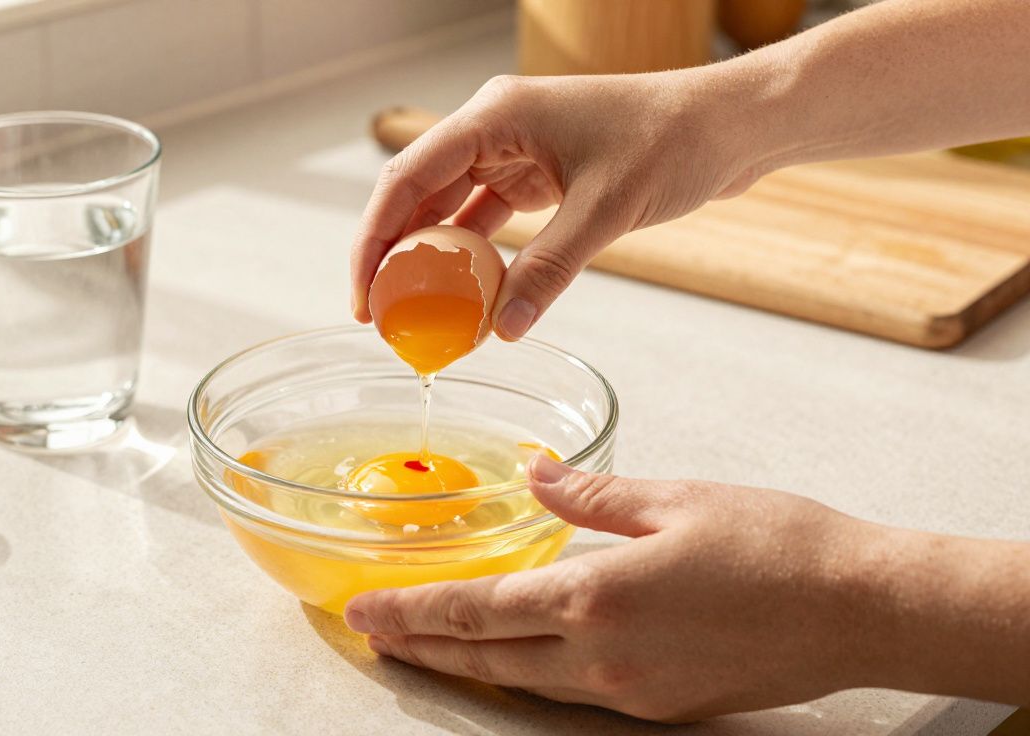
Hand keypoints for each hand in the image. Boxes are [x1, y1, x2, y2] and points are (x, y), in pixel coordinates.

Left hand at [344, 456, 896, 721]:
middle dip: (421, 646)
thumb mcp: (675, 499)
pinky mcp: (662, 704)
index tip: (365, 610)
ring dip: (467, 665)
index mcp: (598, 596)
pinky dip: (526, 675)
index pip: (476, 610)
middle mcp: (604, 655)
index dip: (412, 611)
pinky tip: (514, 659)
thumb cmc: (779, 545)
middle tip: (371, 635)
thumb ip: (590, 494)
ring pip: (524, 682)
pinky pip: (572, 693)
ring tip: (424, 648)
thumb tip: (536, 476)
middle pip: (486, 658)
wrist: (861, 610)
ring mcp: (632, 689)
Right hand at [349, 72, 756, 339]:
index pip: (408, 176)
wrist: (730, 125)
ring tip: (412, 313)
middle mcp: (495, 127)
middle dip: (392, 253)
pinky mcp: (539, 174)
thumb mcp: (606, 209)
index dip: (374, 238)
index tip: (363, 294)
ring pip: (449, 207)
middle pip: (417, 192)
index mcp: (497, 115)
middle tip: (378, 314)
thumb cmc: (673, 141)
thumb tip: (503, 328)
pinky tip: (466, 297)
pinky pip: (487, 218)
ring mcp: (516, 150)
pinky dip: (474, 257)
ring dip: (430, 257)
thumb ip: (550, 268)